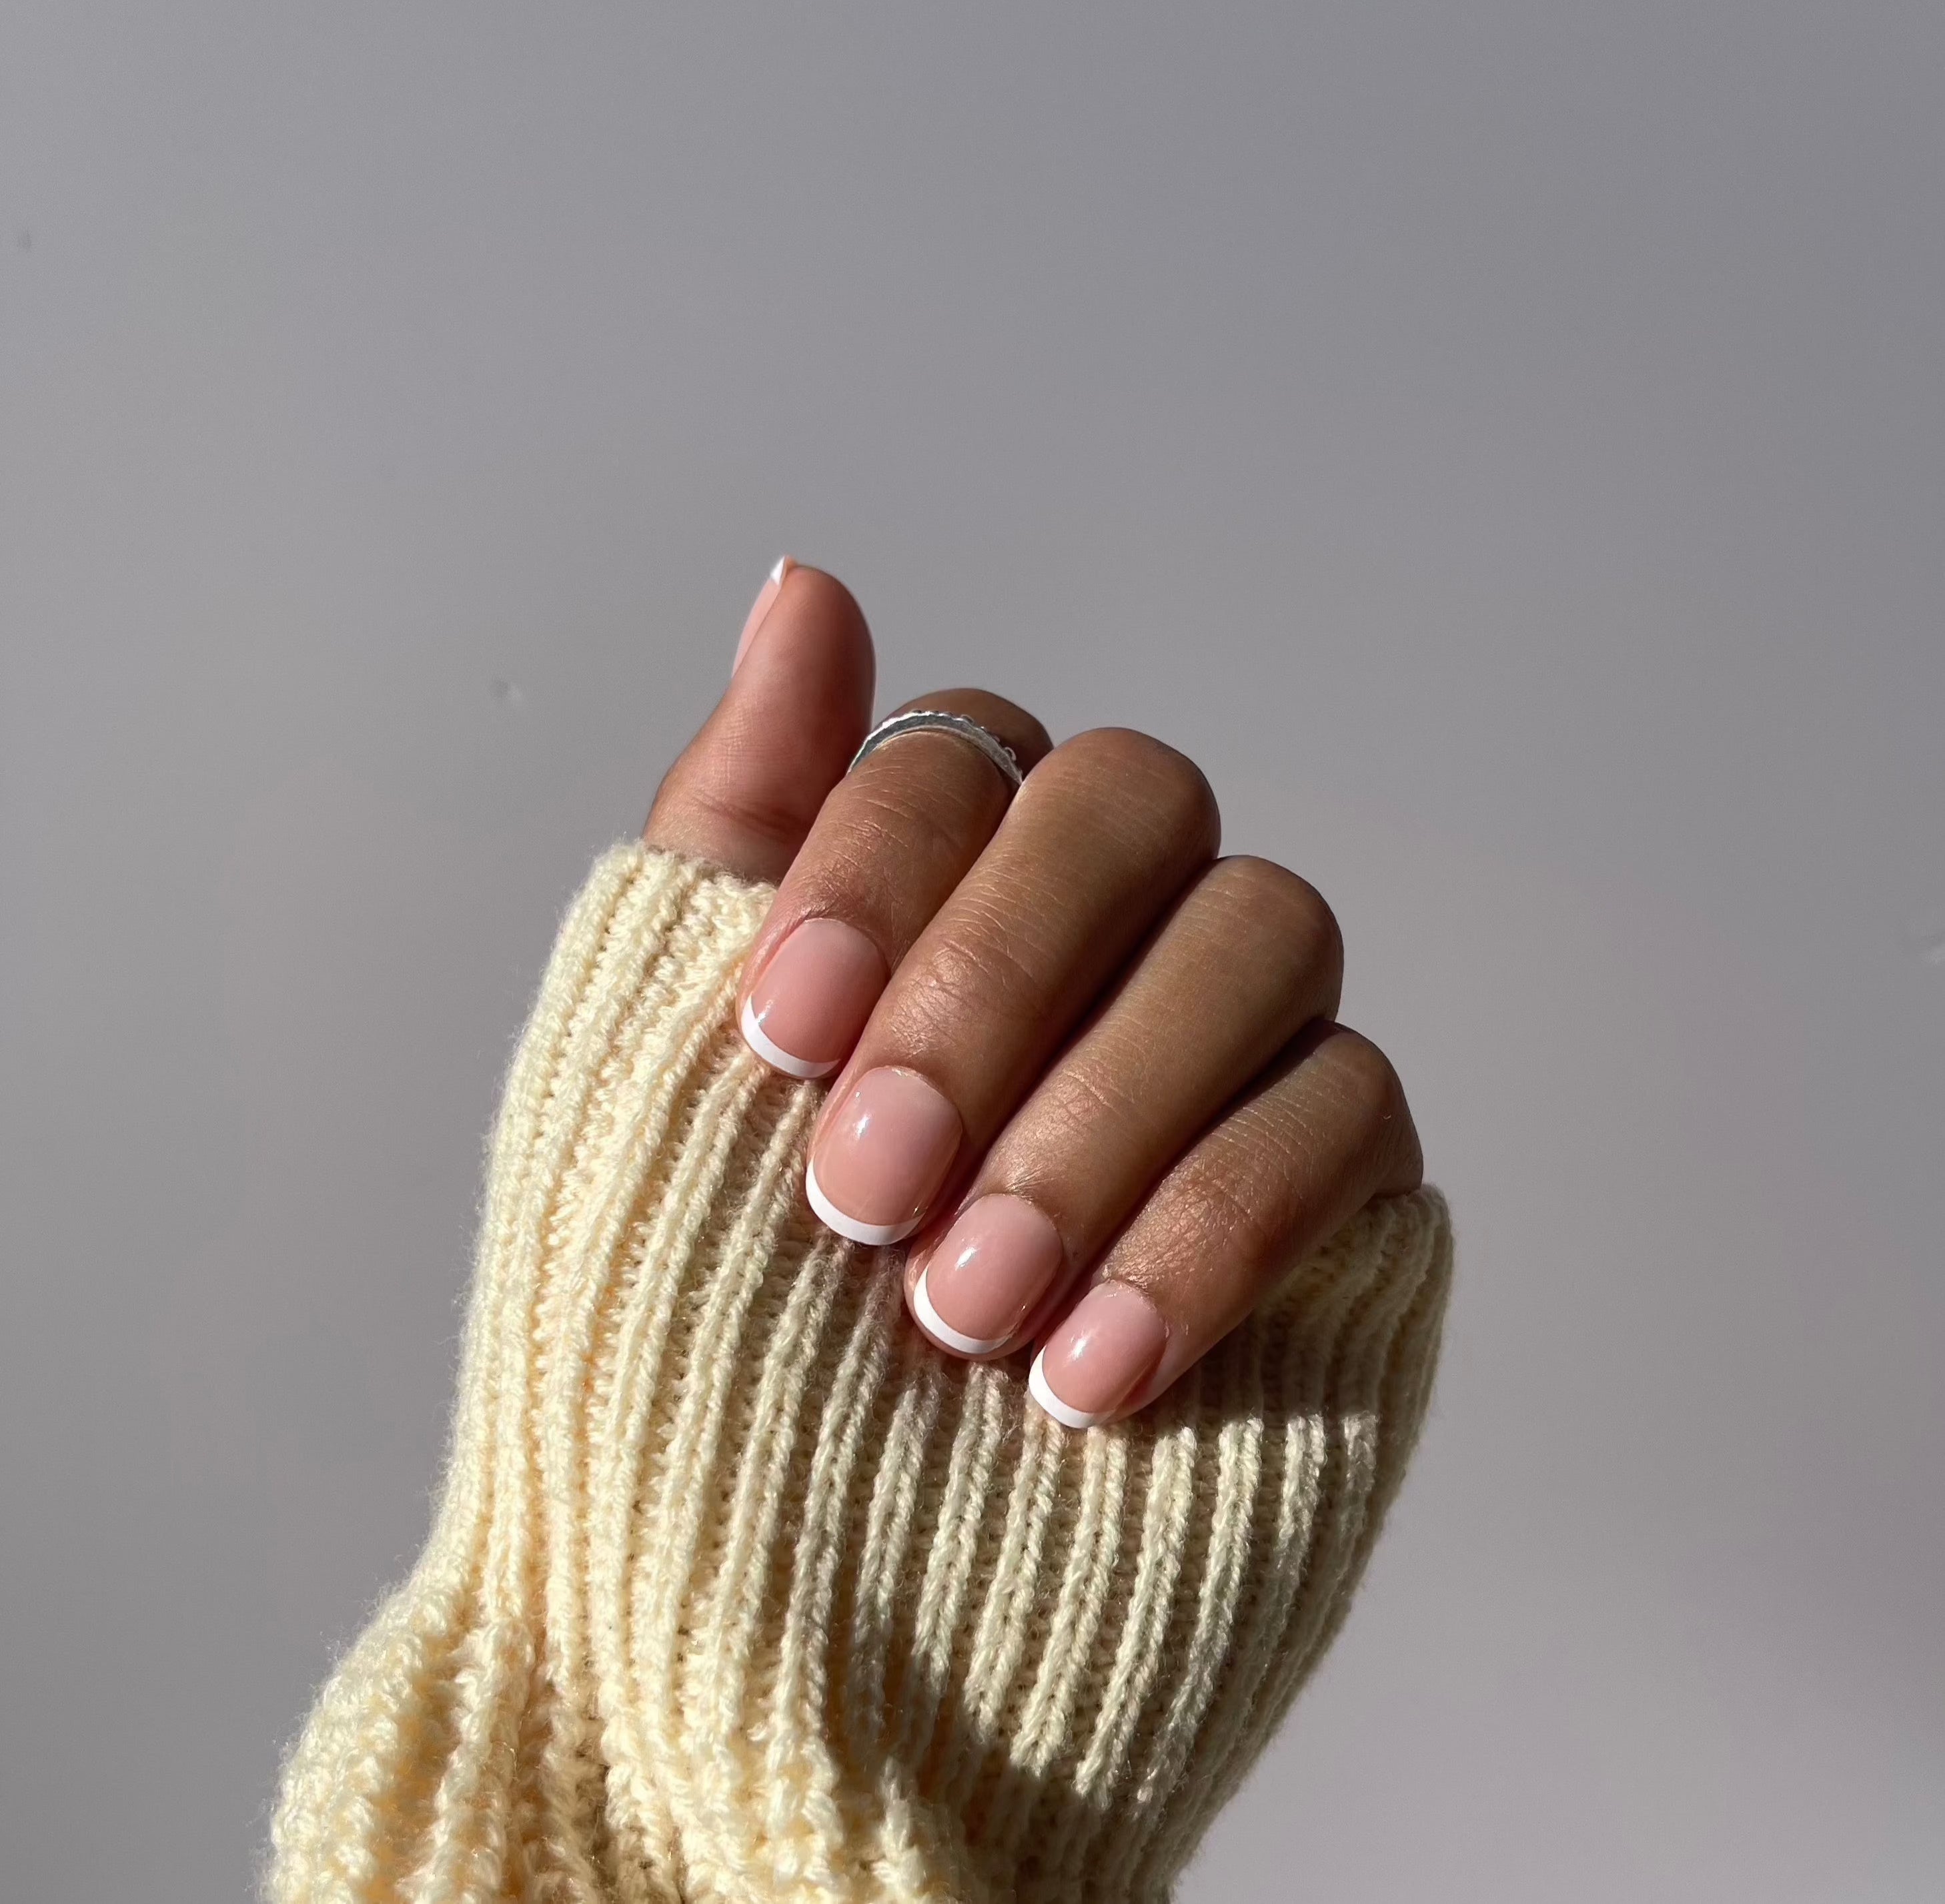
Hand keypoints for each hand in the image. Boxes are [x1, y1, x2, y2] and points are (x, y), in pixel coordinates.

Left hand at [645, 560, 1422, 1426]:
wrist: (769, 1656)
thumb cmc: (677, 1368)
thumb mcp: (649, 1078)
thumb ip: (745, 833)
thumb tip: (807, 584)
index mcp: (932, 908)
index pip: (964, 750)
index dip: (881, 860)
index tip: (780, 1037)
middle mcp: (1097, 955)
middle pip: (1136, 800)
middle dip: (995, 980)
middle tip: (870, 1194)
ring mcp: (1229, 1067)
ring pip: (1262, 932)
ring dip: (1100, 1114)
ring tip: (966, 1310)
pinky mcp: (1338, 1205)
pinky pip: (1352, 1116)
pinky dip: (1215, 1229)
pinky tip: (1091, 1372)